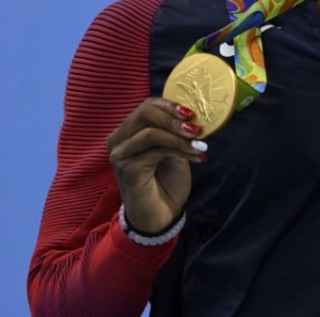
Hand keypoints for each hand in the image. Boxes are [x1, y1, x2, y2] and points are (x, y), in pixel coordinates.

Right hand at [106, 98, 206, 232]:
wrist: (161, 215)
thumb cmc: (167, 181)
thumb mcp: (175, 149)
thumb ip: (176, 132)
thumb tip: (193, 115)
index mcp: (129, 131)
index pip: (147, 105)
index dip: (170, 105)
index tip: (193, 113)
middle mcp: (119, 140)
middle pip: (145, 113)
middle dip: (174, 119)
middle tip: (197, 129)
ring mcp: (120, 154)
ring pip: (152, 133)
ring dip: (180, 138)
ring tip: (200, 145)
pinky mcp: (128, 168)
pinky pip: (156, 151)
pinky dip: (180, 150)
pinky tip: (196, 157)